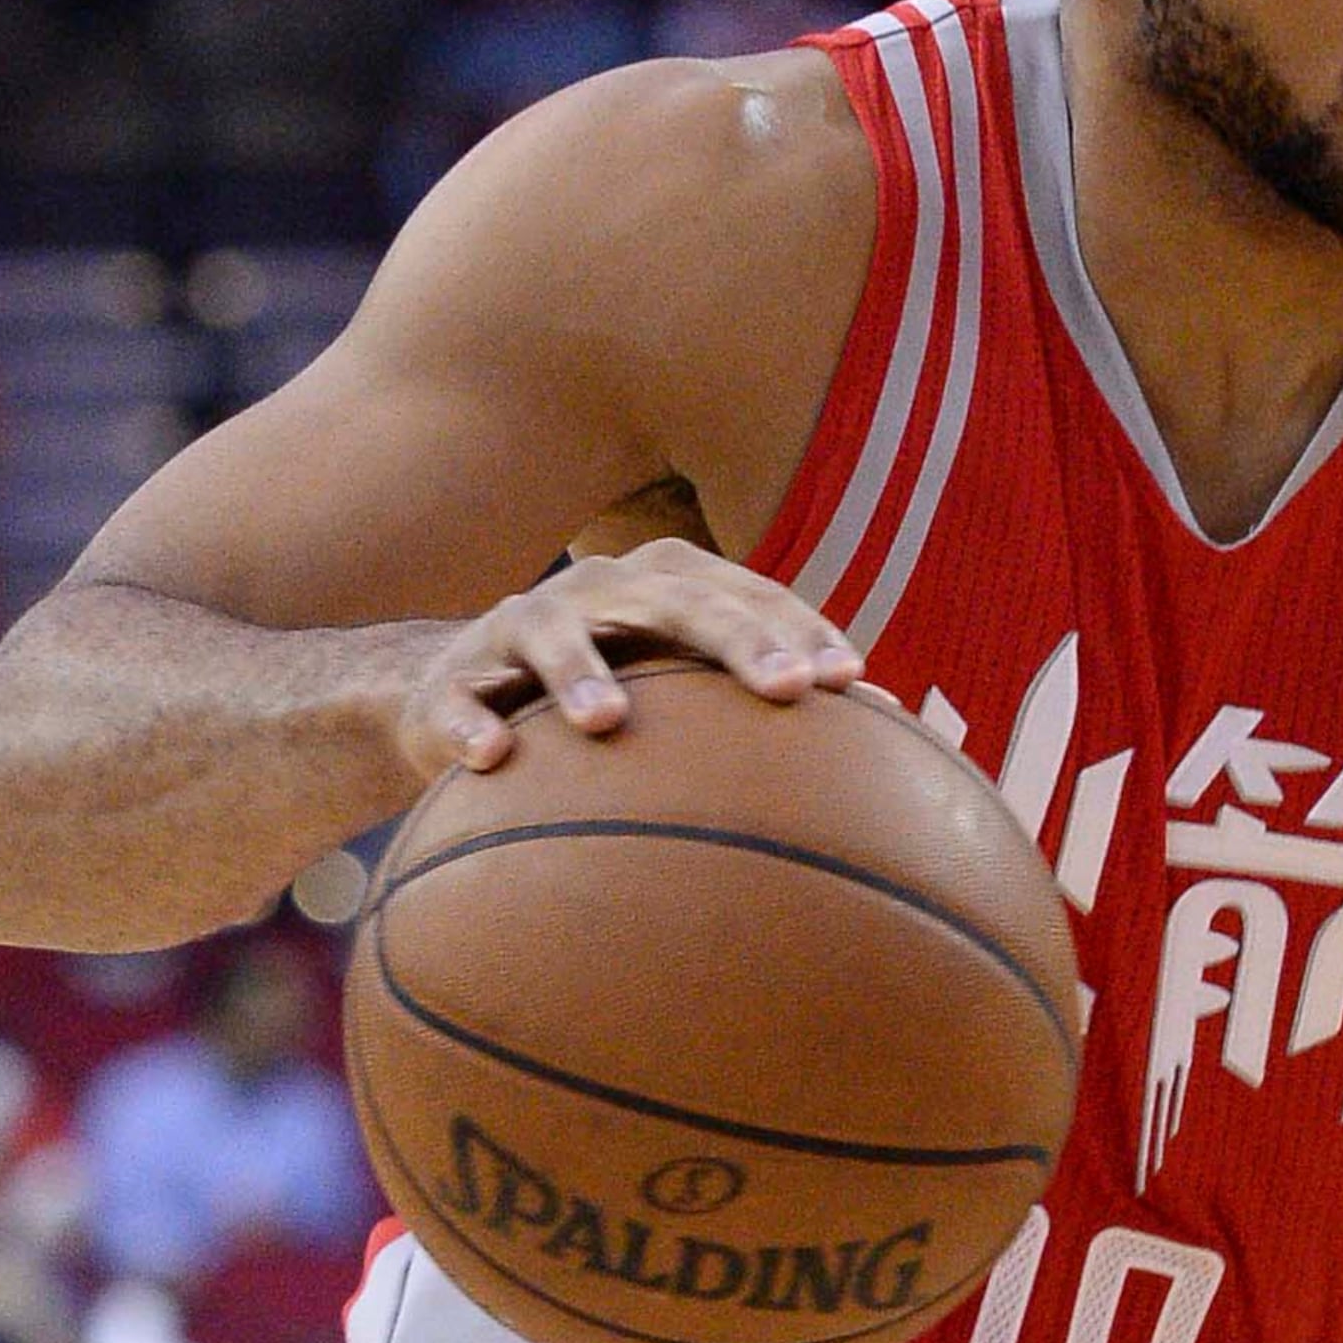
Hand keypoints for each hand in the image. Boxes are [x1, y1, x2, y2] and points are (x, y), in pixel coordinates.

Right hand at [397, 540, 866, 777]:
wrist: (458, 688)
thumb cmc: (608, 686)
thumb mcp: (678, 680)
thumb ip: (762, 696)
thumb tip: (890, 738)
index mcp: (667, 585)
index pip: (749, 595)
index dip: (802, 629)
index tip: (854, 682)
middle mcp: (599, 589)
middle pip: (676, 602)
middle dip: (736, 639)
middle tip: (786, 686)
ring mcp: (522, 626)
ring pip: (555, 638)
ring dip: (580, 674)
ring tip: (607, 720)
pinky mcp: (452, 679)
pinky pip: (458, 701)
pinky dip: (471, 726)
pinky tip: (491, 758)